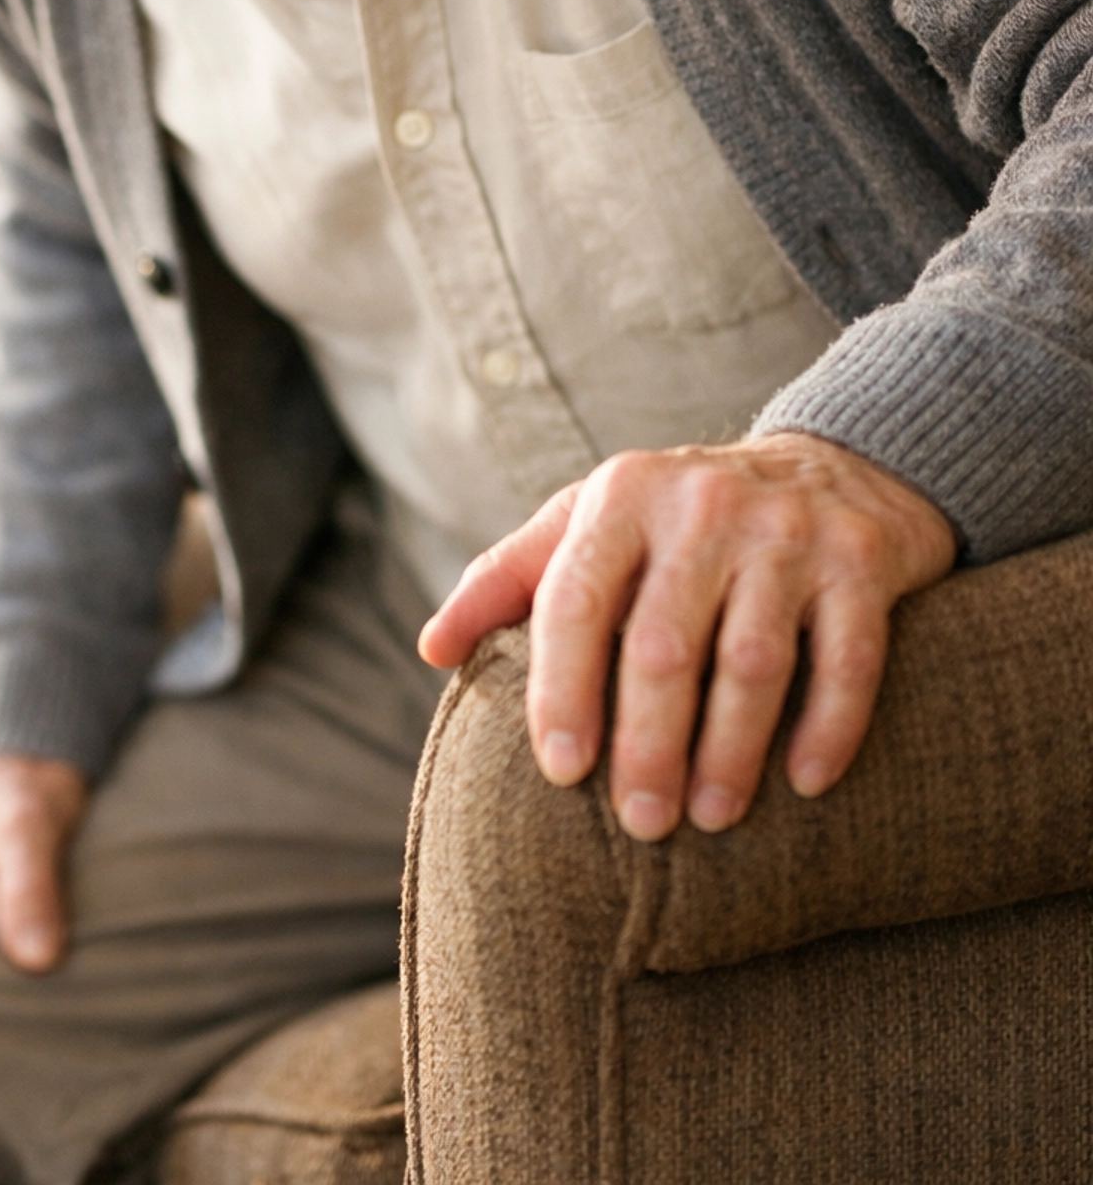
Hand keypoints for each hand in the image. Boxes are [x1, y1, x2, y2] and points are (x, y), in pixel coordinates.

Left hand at [419, 433, 954, 841]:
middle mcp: (702, 504)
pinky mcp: (859, 559)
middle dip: (647, 744)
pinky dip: (828, 726)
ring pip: (752, 659)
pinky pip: (846, 657)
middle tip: (643, 824)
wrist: (825, 466)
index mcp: (620, 496)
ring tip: (711, 818)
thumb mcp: (586, 524)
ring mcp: (786, 530)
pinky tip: (806, 783)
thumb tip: (431, 650)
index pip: (575, 599)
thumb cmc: (676, 523)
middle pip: (662, 643)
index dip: (563, 689)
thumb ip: (507, 581)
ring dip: (730, 751)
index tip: (563, 772)